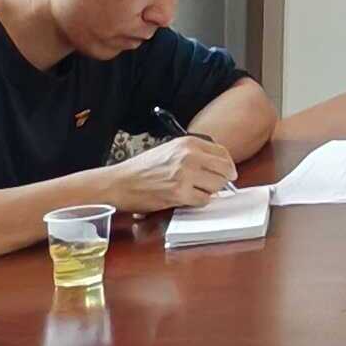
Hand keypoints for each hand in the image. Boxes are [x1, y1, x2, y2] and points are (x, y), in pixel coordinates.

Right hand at [98, 136, 234, 214]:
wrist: (119, 182)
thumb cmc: (142, 168)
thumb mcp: (170, 150)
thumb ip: (195, 153)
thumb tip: (219, 165)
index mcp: (188, 143)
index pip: (223, 153)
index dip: (227, 165)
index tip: (226, 172)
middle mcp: (189, 156)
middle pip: (225, 170)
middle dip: (222, 179)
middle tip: (213, 185)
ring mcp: (185, 175)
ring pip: (217, 186)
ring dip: (209, 191)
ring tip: (193, 190)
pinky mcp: (179, 193)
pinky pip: (204, 200)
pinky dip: (198, 201)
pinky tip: (186, 198)